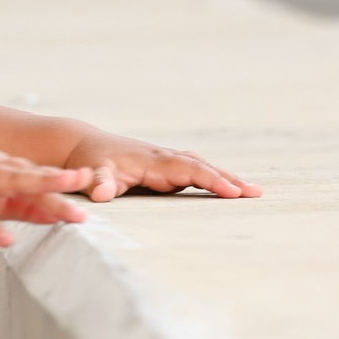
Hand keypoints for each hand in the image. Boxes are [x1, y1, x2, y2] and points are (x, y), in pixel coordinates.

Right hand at [0, 150, 98, 248]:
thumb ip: (19, 205)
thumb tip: (55, 214)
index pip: (34, 175)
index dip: (63, 181)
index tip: (93, 184)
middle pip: (30, 175)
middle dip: (59, 179)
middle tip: (88, 179)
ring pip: (10, 186)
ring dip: (40, 194)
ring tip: (64, 209)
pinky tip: (7, 240)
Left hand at [63, 133, 260, 201]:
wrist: (83, 145)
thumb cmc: (88, 163)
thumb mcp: (90, 173)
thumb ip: (98, 182)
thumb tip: (100, 194)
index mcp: (151, 161)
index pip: (187, 170)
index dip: (210, 180)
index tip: (232, 192)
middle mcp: (163, 157)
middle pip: (201, 166)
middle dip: (228, 179)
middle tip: (256, 193)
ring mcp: (166, 160)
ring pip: (201, 167)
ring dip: (225, 177)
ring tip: (252, 192)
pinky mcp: (165, 165)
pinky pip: (195, 170)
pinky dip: (214, 177)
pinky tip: (229, 188)